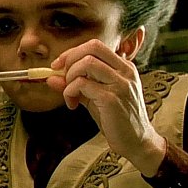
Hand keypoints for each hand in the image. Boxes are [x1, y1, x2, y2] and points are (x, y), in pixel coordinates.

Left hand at [49, 39, 165, 175]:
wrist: (136, 141)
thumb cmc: (116, 119)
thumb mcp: (93, 97)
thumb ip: (75, 84)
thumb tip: (51, 77)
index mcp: (124, 67)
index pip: (95, 45)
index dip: (73, 52)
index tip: (58, 65)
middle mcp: (125, 71)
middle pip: (92, 47)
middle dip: (69, 59)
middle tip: (60, 76)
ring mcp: (120, 84)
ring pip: (86, 63)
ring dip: (70, 77)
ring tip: (69, 94)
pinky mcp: (112, 98)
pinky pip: (82, 84)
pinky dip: (70, 92)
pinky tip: (73, 105)